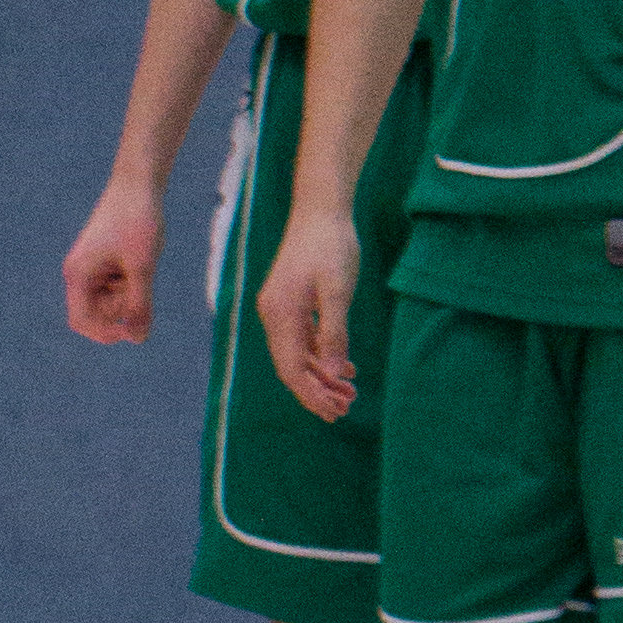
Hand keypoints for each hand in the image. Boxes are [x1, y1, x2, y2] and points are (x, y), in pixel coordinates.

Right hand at [63, 184, 161, 344]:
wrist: (138, 183)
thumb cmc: (137, 221)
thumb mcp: (142, 267)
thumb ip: (139, 305)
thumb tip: (137, 340)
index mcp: (78, 274)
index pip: (82, 321)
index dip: (106, 333)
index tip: (133, 330)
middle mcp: (80, 273)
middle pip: (98, 313)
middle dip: (123, 308)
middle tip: (142, 282)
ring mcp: (92, 268)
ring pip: (111, 300)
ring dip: (131, 293)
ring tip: (142, 265)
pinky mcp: (104, 261)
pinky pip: (117, 285)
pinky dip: (133, 280)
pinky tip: (141, 258)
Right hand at [256, 209, 358, 422]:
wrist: (320, 210)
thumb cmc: (331, 246)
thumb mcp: (339, 291)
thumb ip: (334, 333)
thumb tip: (333, 372)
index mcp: (280, 315)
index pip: (290, 368)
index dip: (311, 394)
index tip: (334, 412)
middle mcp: (273, 316)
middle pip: (291, 366)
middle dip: (317, 390)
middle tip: (346, 409)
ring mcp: (280, 309)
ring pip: (297, 354)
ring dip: (321, 375)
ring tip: (349, 393)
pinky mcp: (290, 302)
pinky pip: (302, 339)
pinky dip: (321, 356)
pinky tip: (343, 366)